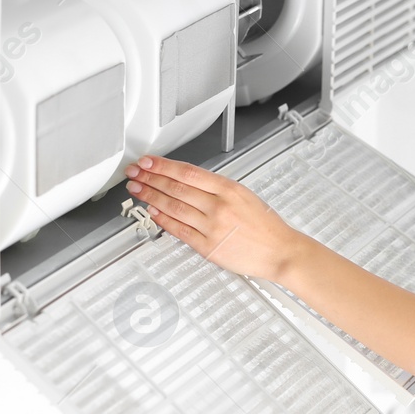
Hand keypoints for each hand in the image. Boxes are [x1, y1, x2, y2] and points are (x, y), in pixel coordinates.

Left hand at [123, 155, 305, 283]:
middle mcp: (219, 206)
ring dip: (151, 197)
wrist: (280, 251)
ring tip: (138, 190)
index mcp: (229, 189)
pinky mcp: (208, 247)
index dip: (163, 166)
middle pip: (177, 188)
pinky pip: (180, 231)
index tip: (148, 162)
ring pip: (174, 207)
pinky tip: (153, 212)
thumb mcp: (244, 195)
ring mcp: (212, 227)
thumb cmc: (266, 226)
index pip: (188, 172)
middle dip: (150, 179)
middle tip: (135, 174)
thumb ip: (217, 188)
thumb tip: (188, 181)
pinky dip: (164, 220)